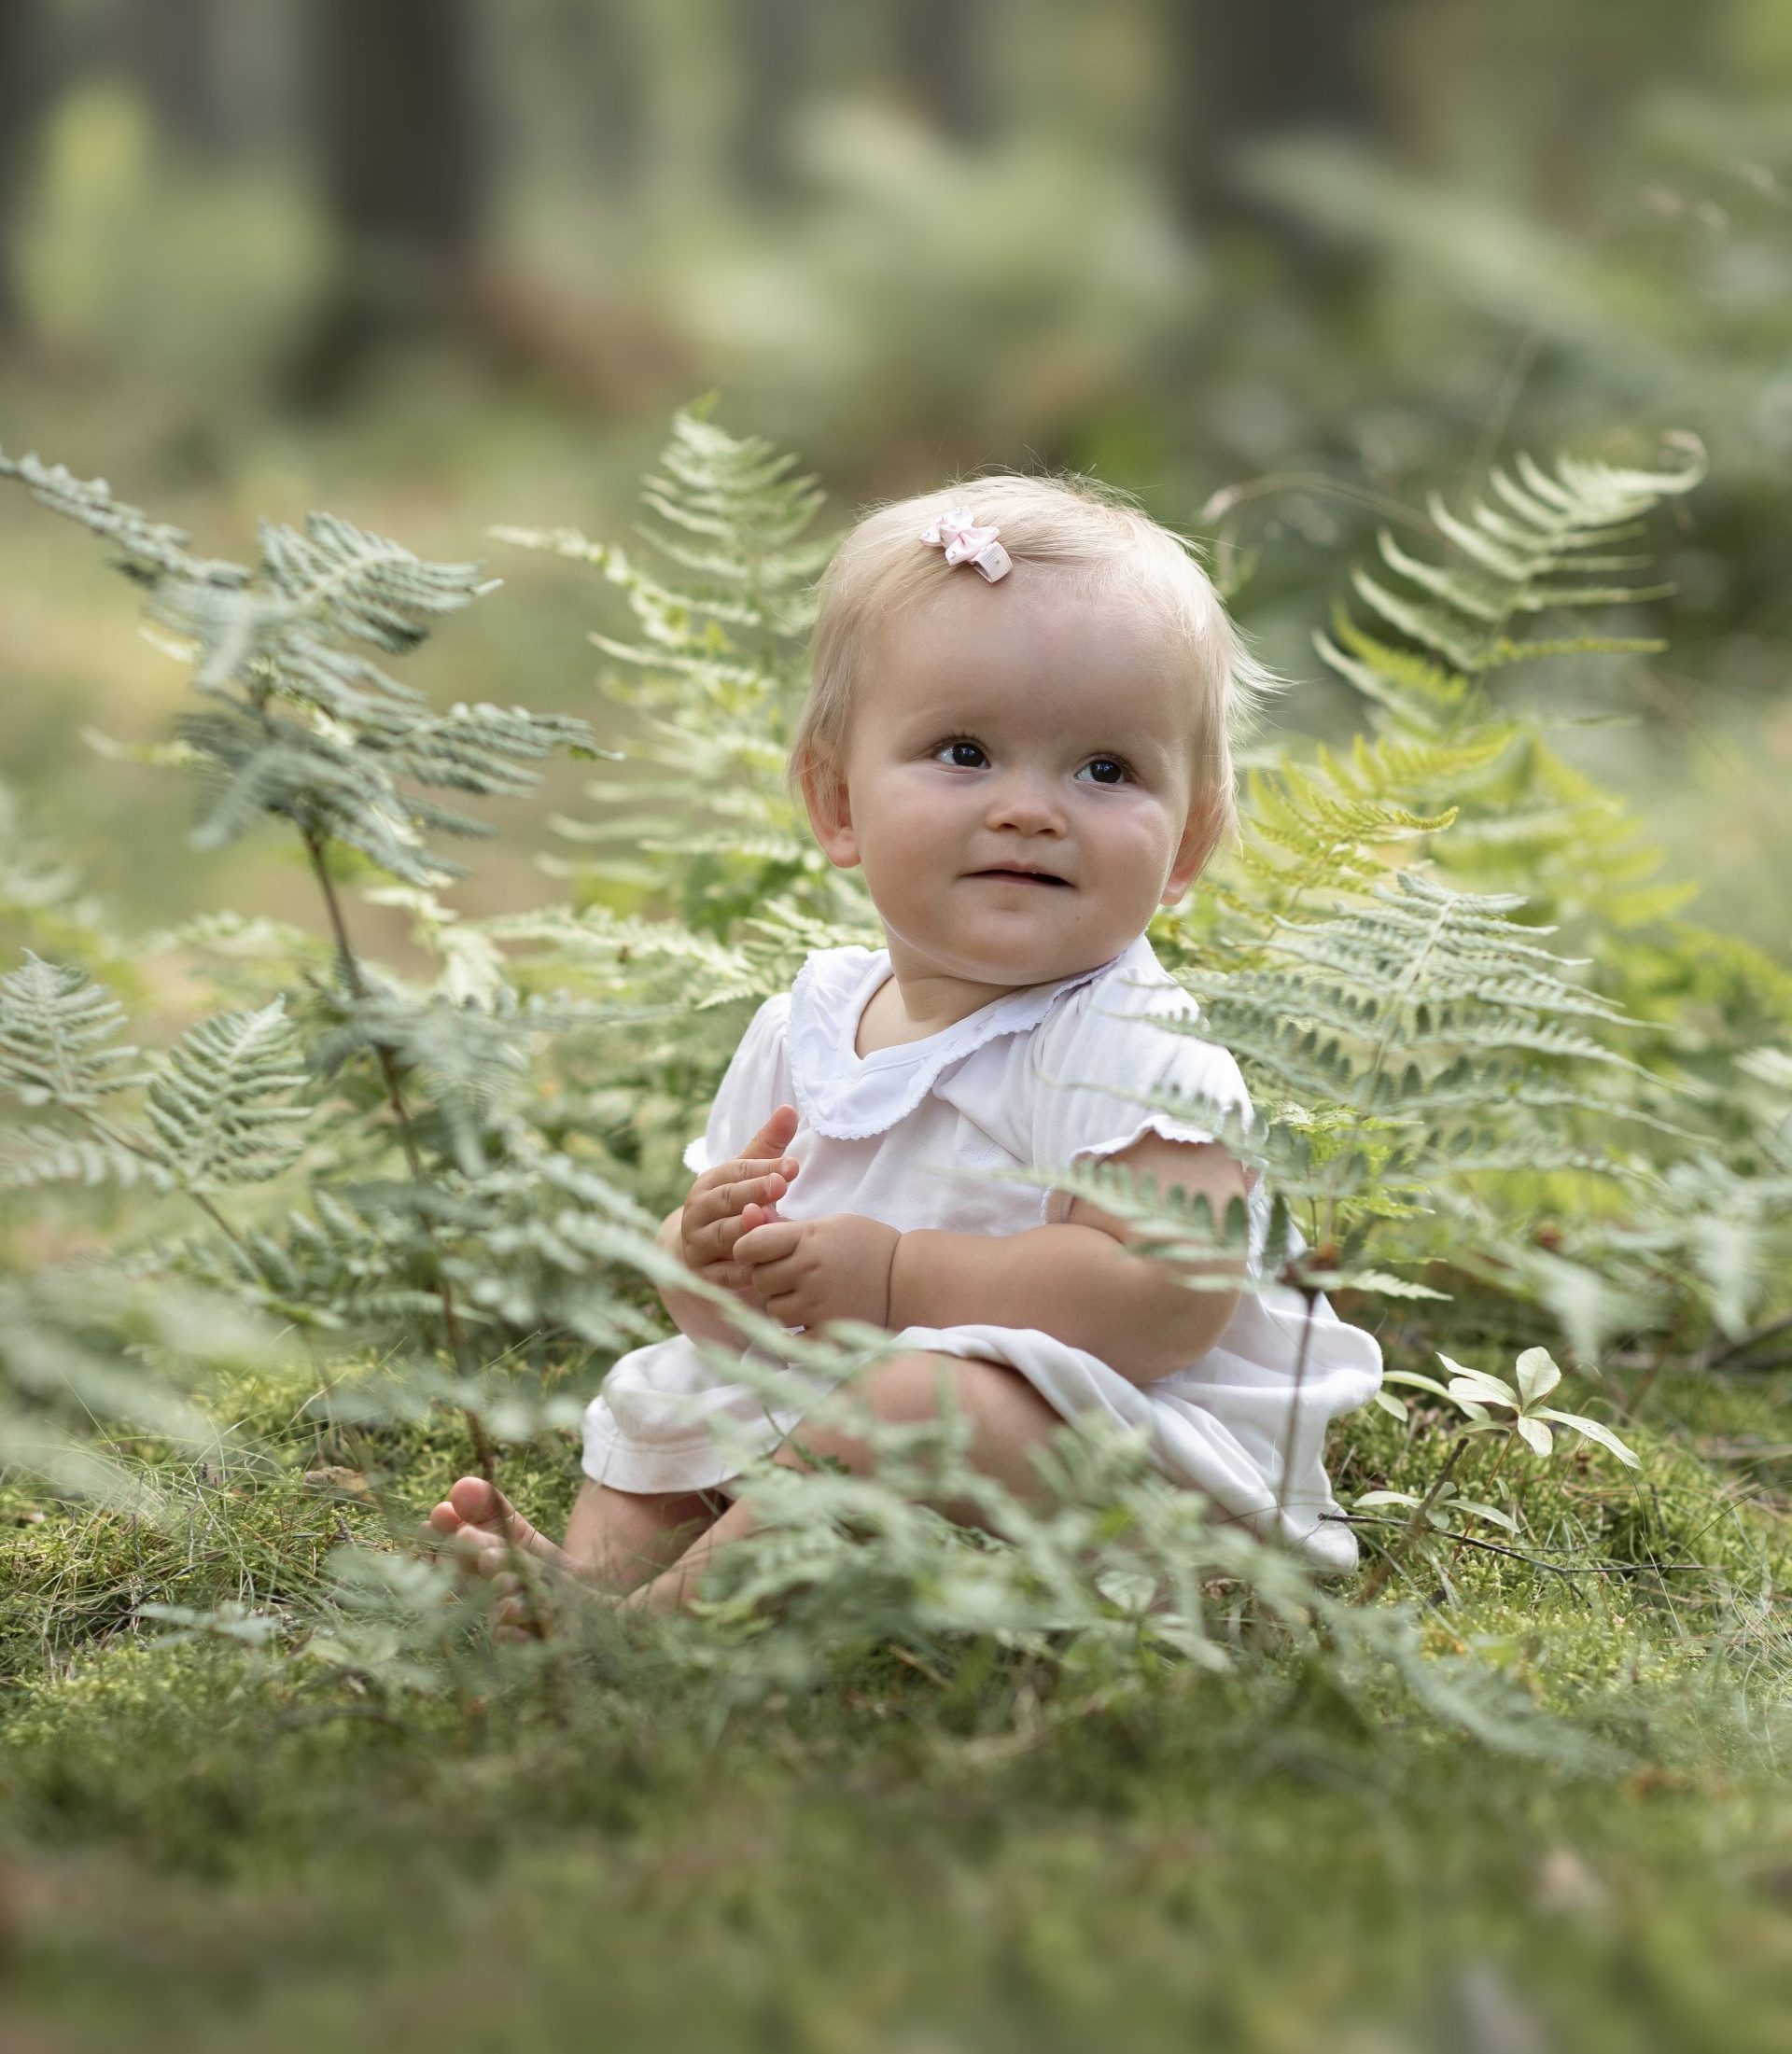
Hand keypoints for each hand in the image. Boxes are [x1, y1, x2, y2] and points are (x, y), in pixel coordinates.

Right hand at [679, 1103, 801, 1309]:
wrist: (698, 1255)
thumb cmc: (732, 1207)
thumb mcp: (747, 1176)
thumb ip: (768, 1146)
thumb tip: (790, 1108)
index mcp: (710, 1183)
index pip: (737, 1171)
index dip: (764, 1167)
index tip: (793, 1166)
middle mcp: (698, 1212)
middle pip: (726, 1200)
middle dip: (752, 1192)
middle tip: (780, 1186)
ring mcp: (698, 1245)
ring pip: (722, 1236)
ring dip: (745, 1229)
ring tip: (767, 1220)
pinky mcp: (704, 1277)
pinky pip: (724, 1275)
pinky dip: (742, 1271)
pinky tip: (764, 1266)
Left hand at [731, 1209, 901, 1331]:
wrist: (909, 1277)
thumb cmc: (866, 1245)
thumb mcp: (827, 1225)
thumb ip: (784, 1226)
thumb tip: (745, 1213)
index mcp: (808, 1238)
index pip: (750, 1245)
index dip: (748, 1249)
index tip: (758, 1253)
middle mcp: (809, 1270)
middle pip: (759, 1280)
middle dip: (768, 1278)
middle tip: (790, 1276)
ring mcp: (818, 1304)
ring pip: (773, 1311)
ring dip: (783, 1306)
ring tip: (806, 1298)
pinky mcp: (829, 1332)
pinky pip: (791, 1342)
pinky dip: (794, 1336)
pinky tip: (808, 1323)